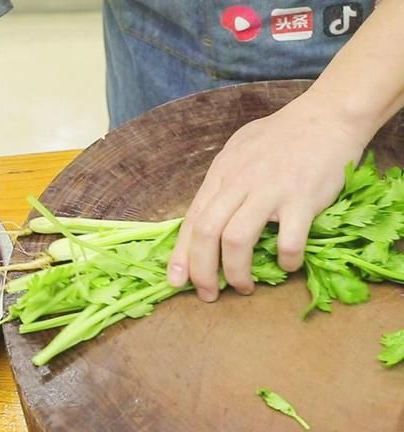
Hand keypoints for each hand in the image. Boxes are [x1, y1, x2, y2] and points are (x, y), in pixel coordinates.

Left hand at [166, 90, 373, 301]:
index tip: (175, 281)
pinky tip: (286, 264)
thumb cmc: (280, 136)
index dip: (181, 254)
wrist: (326, 116)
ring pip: (237, 240)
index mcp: (221, 174)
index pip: (192, 219)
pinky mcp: (302, 199)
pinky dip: (285, 260)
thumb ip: (221, 184)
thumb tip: (205, 217)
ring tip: (243, 286)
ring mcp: (269, 191)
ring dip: (236, 272)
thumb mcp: (237, 152)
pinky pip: (287, 240)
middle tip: (208, 294)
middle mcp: (239, 183)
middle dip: (202, 271)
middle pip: (207, 233)